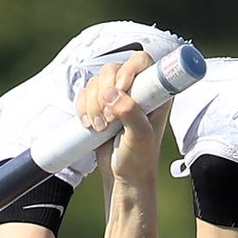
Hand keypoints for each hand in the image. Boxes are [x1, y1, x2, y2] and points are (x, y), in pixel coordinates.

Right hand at [76, 52, 167, 185]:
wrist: (124, 175)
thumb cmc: (140, 158)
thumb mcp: (141, 138)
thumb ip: (131, 113)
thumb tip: (112, 94)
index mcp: (154, 93)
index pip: (142, 61)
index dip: (128, 70)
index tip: (121, 89)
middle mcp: (136, 90)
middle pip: (112, 69)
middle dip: (104, 93)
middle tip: (110, 118)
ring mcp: (117, 97)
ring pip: (96, 82)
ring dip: (93, 105)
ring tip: (101, 128)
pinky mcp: (100, 105)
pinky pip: (85, 94)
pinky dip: (83, 108)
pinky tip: (89, 125)